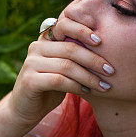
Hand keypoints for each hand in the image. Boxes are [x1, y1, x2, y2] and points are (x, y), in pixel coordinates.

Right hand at [8, 13, 114, 129]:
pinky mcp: (30, 80)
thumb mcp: (62, 69)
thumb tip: (103, 46)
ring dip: (89, 77)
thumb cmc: (49, 89)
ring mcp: (31, 63)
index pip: (64, 25)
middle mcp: (36, 47)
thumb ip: (74, 56)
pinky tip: (88, 92)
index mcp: (44, 40)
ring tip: (104, 86)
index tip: (101, 41)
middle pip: (70, 48)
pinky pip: (59, 80)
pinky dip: (76, 86)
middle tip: (111, 70)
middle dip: (94, 60)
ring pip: (67, 65)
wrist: (25, 110)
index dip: (83, 30)